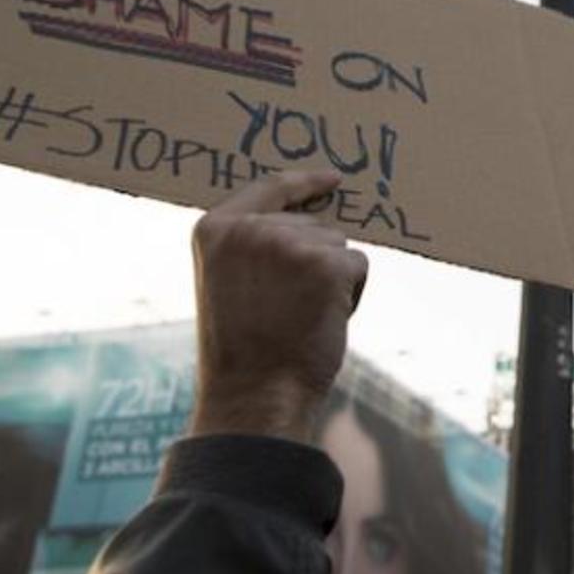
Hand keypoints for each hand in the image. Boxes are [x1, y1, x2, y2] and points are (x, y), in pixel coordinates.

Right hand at [186, 168, 368, 443]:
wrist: (254, 395)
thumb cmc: (243, 350)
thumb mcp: (227, 283)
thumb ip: (253, 246)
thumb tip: (310, 218)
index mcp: (215, 229)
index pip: (269, 187)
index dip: (305, 180)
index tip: (333, 179)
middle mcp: (251, 228)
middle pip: (311, 222)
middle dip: (314, 260)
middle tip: (286, 310)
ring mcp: (290, 243)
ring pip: (338, 244)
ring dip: (332, 278)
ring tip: (300, 317)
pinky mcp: (328, 264)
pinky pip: (358, 265)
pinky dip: (352, 294)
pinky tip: (323, 320)